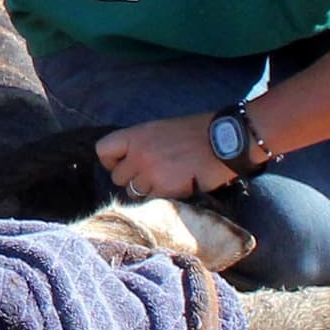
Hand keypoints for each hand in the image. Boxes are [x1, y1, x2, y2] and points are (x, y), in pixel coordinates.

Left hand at [96, 114, 234, 199]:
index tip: (124, 162)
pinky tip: (176, 187)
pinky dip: (161, 198)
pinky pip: (151, 201)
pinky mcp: (166, 190)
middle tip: (151, 175)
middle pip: (117, 178)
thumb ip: (142, 144)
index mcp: (137, 135)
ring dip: (146, 190)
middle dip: (132, 179)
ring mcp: (151, 173)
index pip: (103, 151)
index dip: (111, 160)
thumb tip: (129, 161)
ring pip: (133, 192)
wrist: (226, 140)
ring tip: (166, 181)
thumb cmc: (197, 131)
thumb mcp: (162, 129)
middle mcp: (139, 154)